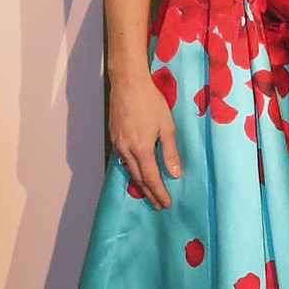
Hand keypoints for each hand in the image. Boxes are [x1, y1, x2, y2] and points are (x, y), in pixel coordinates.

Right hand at [109, 72, 181, 209]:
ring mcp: (117, 144)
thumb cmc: (151, 102)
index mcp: (141, 149)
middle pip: (138, 178)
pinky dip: (131, 170)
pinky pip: (122, 160)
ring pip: (128, 170)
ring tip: (148, 193)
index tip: (166, 204)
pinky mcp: (114, 137)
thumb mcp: (167, 126)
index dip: (159, 193)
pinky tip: (136, 172)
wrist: (128, 83)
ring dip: (139, 184)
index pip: (151, 178)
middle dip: (149, 193)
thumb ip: (170, 152)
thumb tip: (175, 175)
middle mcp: (126, 150)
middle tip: (158, 205)